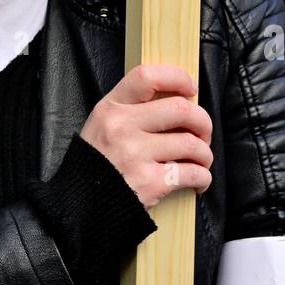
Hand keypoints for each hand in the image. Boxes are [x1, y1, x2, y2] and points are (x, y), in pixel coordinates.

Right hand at [79, 63, 212, 208]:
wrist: (80, 207)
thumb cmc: (96, 165)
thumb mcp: (101, 126)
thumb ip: (129, 111)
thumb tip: (177, 103)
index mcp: (110, 109)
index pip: (147, 77)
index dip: (177, 77)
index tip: (190, 88)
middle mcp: (122, 128)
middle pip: (181, 109)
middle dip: (202, 121)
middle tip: (203, 133)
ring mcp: (135, 155)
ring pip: (191, 143)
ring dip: (204, 153)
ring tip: (201, 160)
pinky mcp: (148, 183)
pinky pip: (192, 173)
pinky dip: (203, 177)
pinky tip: (199, 180)